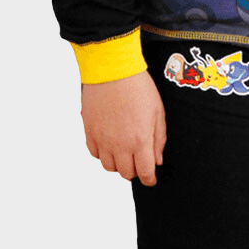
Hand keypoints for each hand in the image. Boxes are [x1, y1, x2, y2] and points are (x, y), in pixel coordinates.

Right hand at [81, 70, 166, 185]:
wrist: (112, 70)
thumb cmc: (138, 86)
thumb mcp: (157, 111)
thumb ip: (158, 139)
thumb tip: (157, 160)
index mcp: (139, 140)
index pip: (144, 172)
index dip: (149, 179)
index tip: (151, 178)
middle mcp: (119, 145)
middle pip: (126, 173)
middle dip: (135, 170)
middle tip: (139, 160)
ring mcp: (102, 139)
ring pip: (109, 167)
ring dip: (118, 164)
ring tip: (124, 152)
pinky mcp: (89, 131)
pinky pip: (94, 154)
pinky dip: (102, 154)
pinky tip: (110, 144)